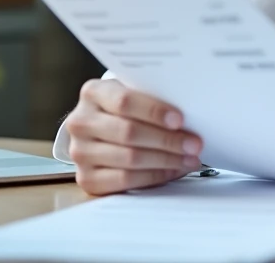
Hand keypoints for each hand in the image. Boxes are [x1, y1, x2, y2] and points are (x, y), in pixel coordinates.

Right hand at [65, 79, 203, 195]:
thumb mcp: (134, 92)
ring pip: (130, 159)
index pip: (124, 101)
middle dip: (167, 140)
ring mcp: (80, 152)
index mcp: (93, 93)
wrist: (100, 128)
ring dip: (166, 160)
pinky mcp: (87, 179)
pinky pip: (125, 181)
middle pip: (129, 132)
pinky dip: (155, 176)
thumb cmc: (126, 108)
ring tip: (190, 158)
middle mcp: (81, 122)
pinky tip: (173, 170)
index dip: (154, 111)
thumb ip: (153, 97)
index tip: (180, 120)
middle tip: (194, 143)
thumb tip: (192, 111)